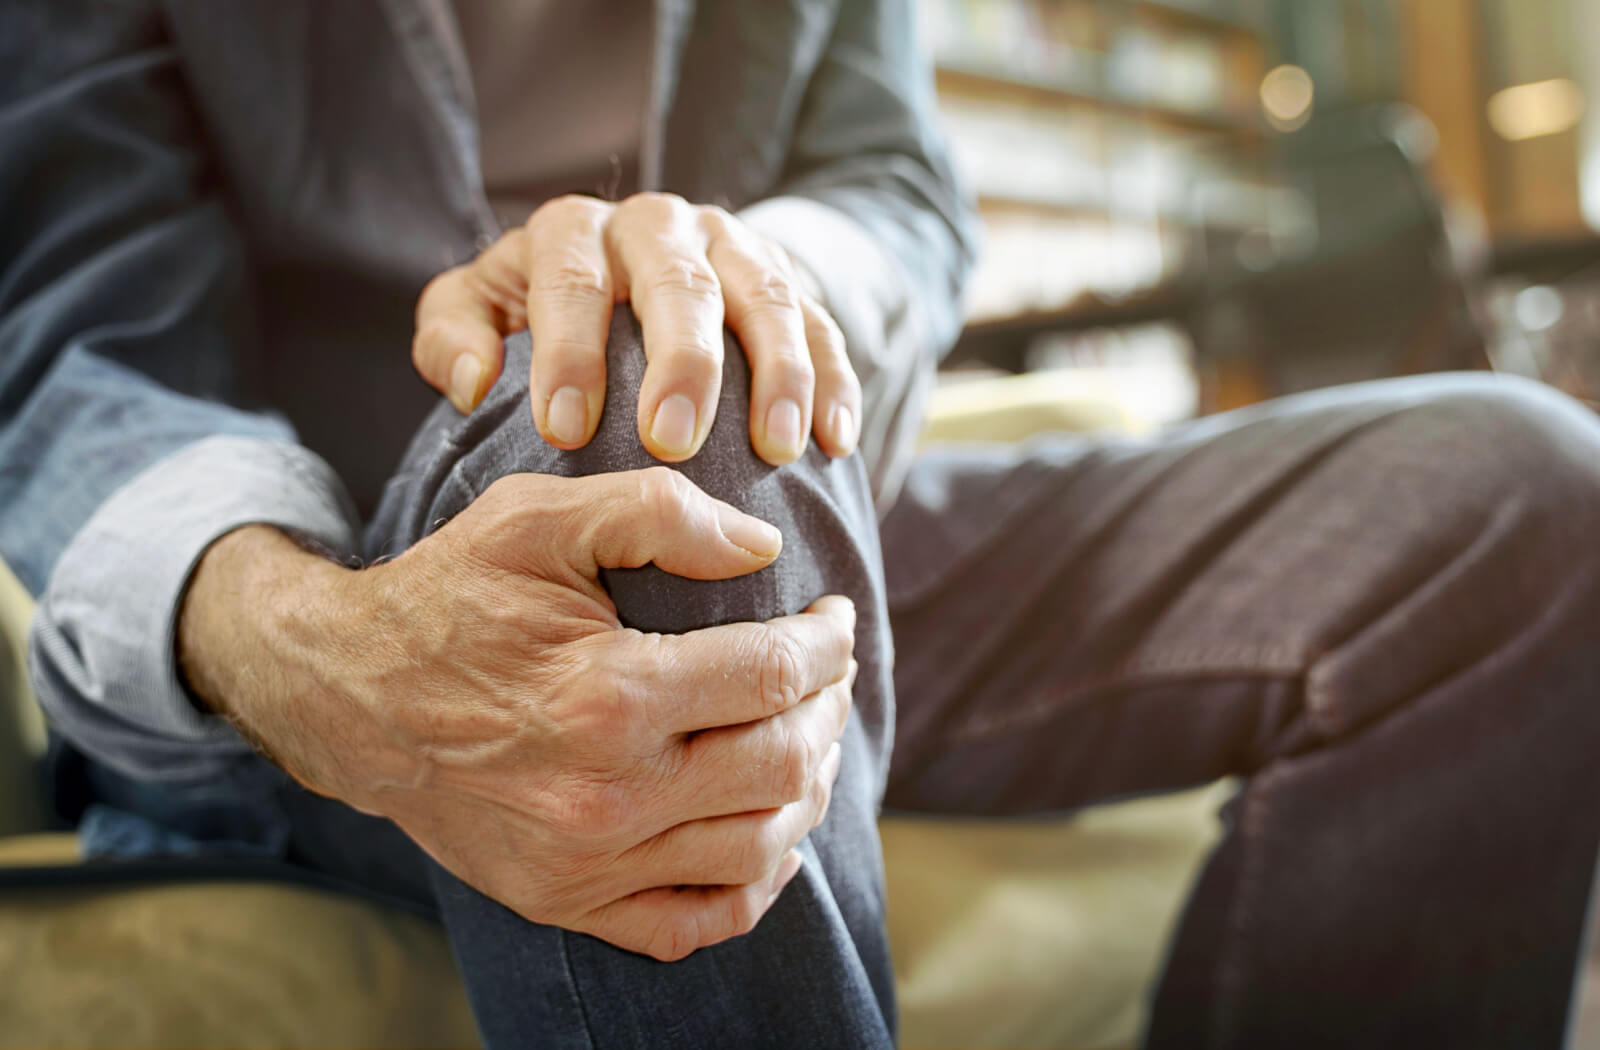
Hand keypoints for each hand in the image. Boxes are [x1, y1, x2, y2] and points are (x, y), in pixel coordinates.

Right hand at [178, 468, 855, 960]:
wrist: (350, 697)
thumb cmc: (450, 597)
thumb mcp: (537, 518)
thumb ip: (657, 513)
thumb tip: (764, 547)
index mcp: (609, 695)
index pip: (774, 675)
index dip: (828, 643)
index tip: (835, 618)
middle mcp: (606, 794)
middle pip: (782, 766)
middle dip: (828, 710)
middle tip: (827, 672)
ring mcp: (586, 862)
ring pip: (757, 848)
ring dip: (808, 791)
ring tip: (809, 738)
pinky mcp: (565, 899)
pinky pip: (691, 922)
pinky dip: (752, 888)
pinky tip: (769, 838)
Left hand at [411, 193, 860, 465]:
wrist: (631, 268)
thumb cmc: (542, 312)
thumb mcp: (480, 308)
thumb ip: (454, 335)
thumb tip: (475, 382)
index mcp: (577, 231)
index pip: (571, 281)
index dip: (568, 354)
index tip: (562, 431)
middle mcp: (659, 225)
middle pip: (679, 283)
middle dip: (680, 363)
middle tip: (672, 442)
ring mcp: (733, 247)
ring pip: (766, 296)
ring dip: (777, 375)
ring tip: (775, 450)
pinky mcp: (790, 278)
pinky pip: (822, 323)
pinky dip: (835, 383)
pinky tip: (836, 443)